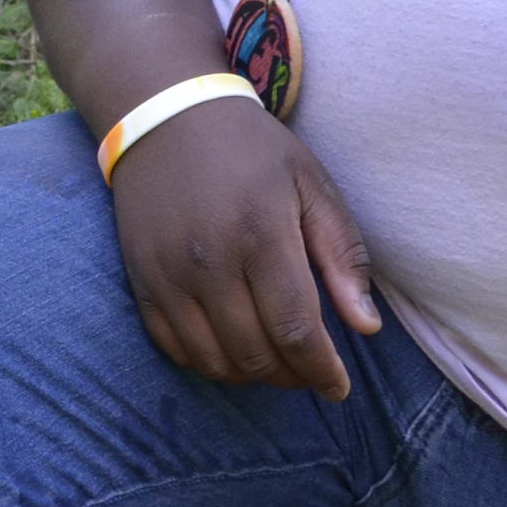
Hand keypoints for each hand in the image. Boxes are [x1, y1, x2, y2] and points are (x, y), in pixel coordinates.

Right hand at [105, 97, 379, 400]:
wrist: (165, 118)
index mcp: (262, 235)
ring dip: (251, 376)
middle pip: (256, 355)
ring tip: (275, 363)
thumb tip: (365, 328)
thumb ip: (342, 256)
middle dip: (292, 377)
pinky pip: (174, 347)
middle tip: (310, 371)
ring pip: (215, 361)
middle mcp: (210, 262)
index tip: (339, 389)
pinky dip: (207, 362)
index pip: (296, 330)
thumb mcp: (312, 186)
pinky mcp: (141, 281)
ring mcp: (169, 275)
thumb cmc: (252, 151)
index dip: (322, 371)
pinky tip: (232, 349)